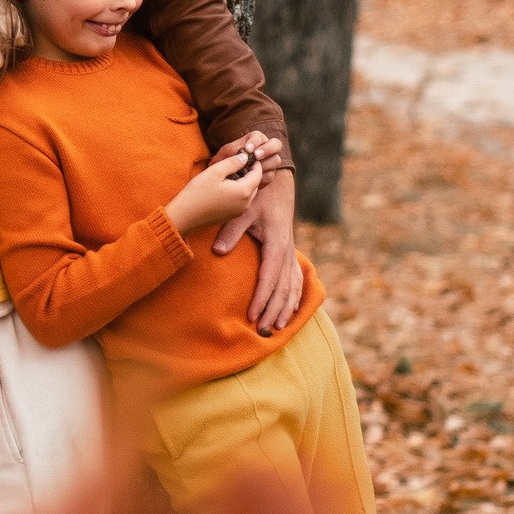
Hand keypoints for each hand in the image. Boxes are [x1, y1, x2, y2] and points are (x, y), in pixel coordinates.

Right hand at [167, 133, 279, 240]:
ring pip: (249, 193)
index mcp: (244, 192)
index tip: (250, 155)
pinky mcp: (232, 216)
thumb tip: (245, 157)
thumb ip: (233, 162)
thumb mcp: (215, 172)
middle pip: (255, 184)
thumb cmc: (198, 192)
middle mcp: (246, 204)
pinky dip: (240, 192)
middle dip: (251, 173)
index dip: (255, 163)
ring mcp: (239, 211)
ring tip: (234, 173)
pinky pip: (242, 201)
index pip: (257, 174)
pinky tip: (228, 186)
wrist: (185, 216)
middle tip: (241, 162)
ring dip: (246, 183)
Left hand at [213, 161, 303, 334]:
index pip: (269, 278)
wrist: (278, 184)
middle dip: (272, 311)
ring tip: (277, 328)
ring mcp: (291, 253)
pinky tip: (289, 311)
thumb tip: (218, 251)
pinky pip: (296, 279)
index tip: (251, 316)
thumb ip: (231, 231)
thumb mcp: (244, 209)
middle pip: (283, 289)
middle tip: (261, 330)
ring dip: (285, 308)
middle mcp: (288, 251)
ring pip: (292, 287)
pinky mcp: (290, 252)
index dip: (261, 299)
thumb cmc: (260, 196)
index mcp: (277, 244)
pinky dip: (294, 297)